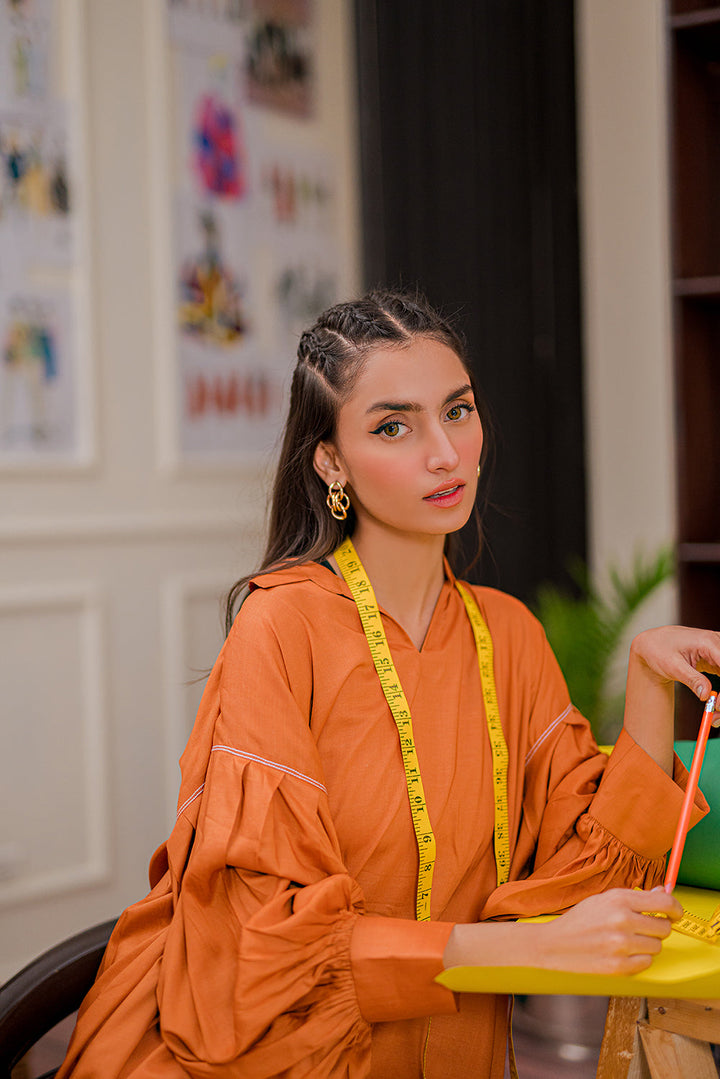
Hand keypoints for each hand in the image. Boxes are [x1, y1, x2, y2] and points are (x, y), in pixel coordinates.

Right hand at [540, 887, 682, 975]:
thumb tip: (662, 893)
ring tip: (629, 940)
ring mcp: (621, 945)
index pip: (664, 903)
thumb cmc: (580, 920)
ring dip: (648, 944)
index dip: (675, 908)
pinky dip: (639, 959)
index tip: (676, 913)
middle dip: (658, 927)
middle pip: (664, 927)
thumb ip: (634, 897)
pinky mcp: (619, 966)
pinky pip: (646, 963)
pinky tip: (623, 952)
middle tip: (644, 927)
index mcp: (619, 900)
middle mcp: (622, 921)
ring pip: (657, 946)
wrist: (554, 944)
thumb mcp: (604, 899)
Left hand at [630, 626, 719, 722]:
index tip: (718, 704)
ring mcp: (719, 652)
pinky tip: (715, 705)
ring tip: (714, 715)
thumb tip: (706, 695)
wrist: (652, 643)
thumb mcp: (673, 666)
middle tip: (715, 714)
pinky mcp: (718, 660)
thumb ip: (692, 679)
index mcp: (708, 642)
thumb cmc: (659, 650)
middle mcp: (717, 644)